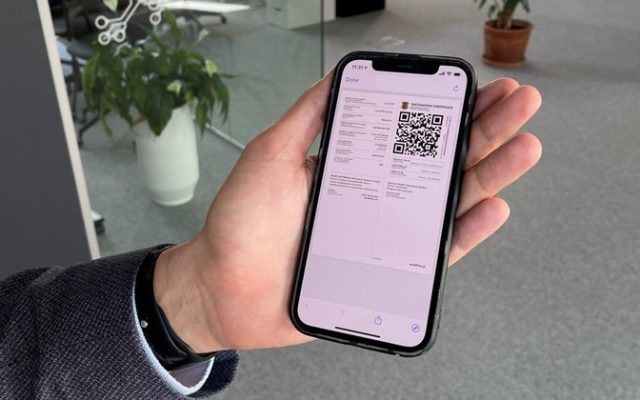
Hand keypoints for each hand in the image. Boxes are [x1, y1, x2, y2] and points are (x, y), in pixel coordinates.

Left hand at [153, 75, 541, 352]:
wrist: (223, 289)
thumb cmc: (239, 225)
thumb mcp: (270, 157)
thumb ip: (306, 120)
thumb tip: (339, 80)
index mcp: (352, 167)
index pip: (409, 132)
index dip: (445, 109)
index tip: (476, 87)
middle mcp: (375, 198)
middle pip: (439, 162)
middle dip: (484, 131)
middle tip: (519, 106)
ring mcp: (384, 235)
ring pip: (447, 202)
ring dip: (488, 174)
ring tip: (522, 147)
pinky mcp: (388, 273)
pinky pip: (435, 253)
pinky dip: (465, 231)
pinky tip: (490, 206)